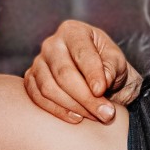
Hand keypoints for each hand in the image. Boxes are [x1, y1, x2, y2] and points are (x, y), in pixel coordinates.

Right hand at [24, 20, 139, 123]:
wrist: (100, 81)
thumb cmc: (109, 67)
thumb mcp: (118, 63)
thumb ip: (112, 68)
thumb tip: (103, 81)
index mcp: (74, 31)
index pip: (81, 53)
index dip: (92, 73)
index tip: (102, 91)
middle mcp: (51, 44)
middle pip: (63, 73)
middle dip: (86, 97)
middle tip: (106, 113)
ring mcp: (39, 62)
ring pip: (48, 88)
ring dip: (73, 106)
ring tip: (96, 117)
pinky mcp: (32, 80)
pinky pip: (37, 97)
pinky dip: (57, 111)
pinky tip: (76, 118)